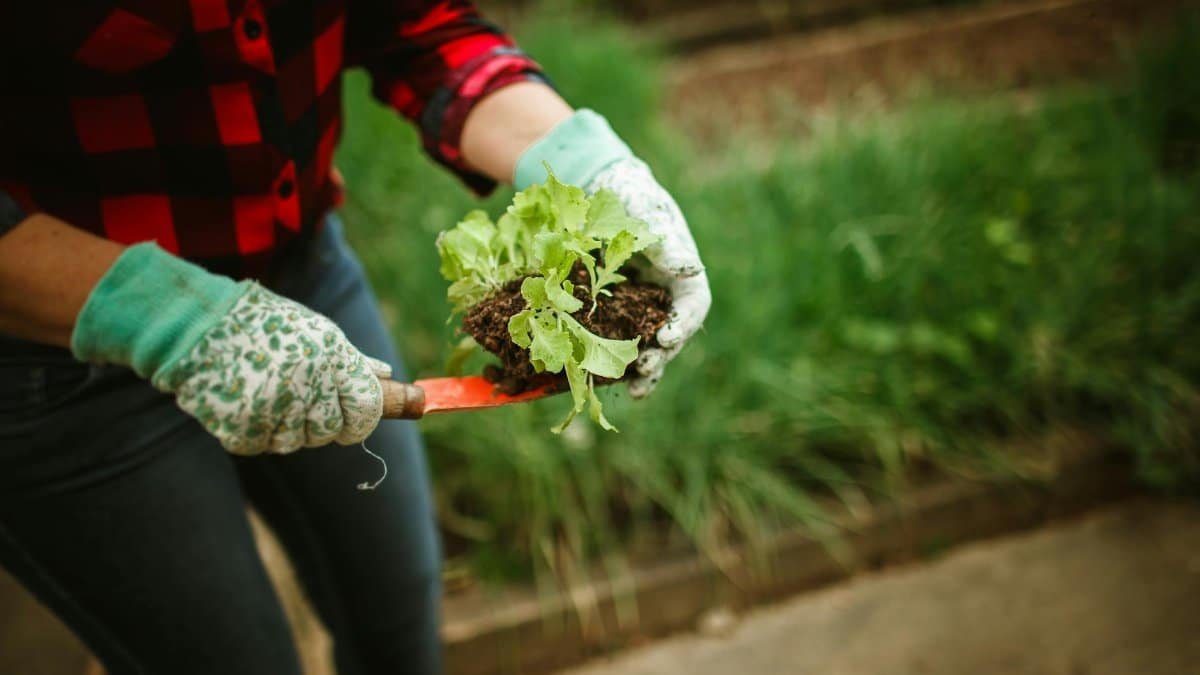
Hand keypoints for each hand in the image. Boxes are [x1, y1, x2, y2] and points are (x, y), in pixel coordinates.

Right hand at [154, 286, 390, 454]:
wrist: (196, 324)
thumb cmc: (263, 325)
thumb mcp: (315, 331)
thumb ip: (350, 360)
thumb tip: (385, 375)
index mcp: (330, 355)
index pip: (367, 406)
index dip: (362, 418)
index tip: (353, 418)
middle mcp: (306, 382)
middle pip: (331, 431)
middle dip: (321, 422)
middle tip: (298, 398)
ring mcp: (273, 407)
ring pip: (295, 441)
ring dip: (284, 427)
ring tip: (265, 391)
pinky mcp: (242, 427)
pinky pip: (261, 445)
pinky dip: (254, 431)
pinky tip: (243, 400)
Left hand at [514, 109, 710, 397]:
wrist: (600, 196)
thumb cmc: (632, 200)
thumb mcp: (648, 213)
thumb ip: (666, 242)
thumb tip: (687, 267)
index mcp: (683, 275)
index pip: (693, 307)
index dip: (683, 326)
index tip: (666, 338)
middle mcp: (665, 297)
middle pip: (672, 335)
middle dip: (660, 356)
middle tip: (643, 369)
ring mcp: (640, 308)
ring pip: (647, 345)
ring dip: (642, 369)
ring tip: (634, 390)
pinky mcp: (614, 314)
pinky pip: (617, 341)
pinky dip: (612, 360)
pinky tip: (602, 379)